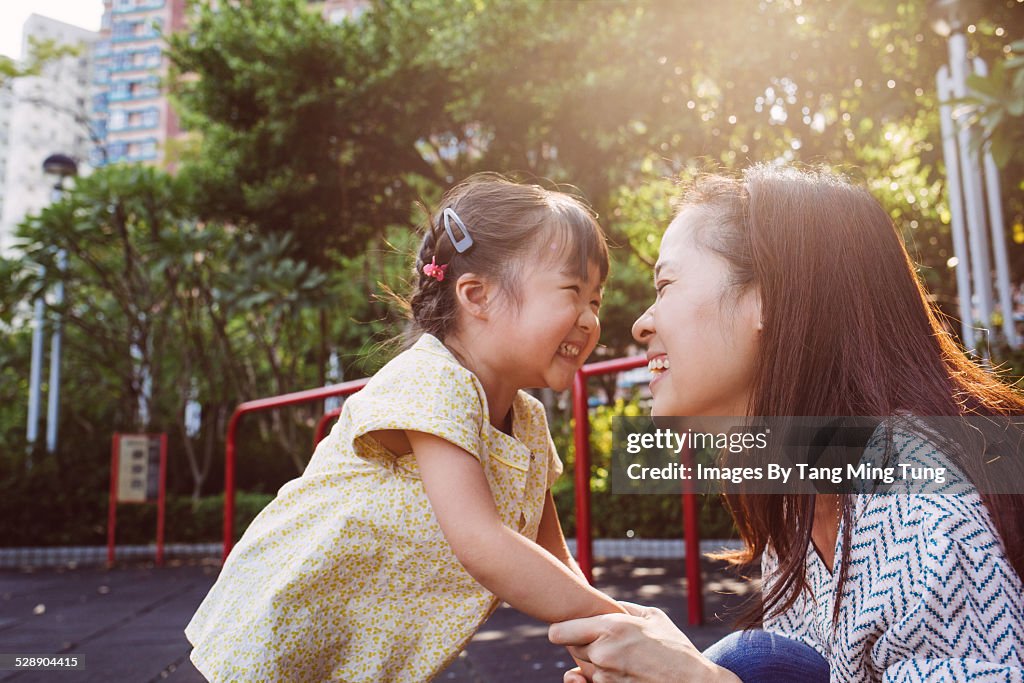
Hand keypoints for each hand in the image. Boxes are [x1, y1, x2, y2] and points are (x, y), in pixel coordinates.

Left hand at [549, 602, 739, 682]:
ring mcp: (605, 679)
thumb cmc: (675, 647)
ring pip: (582, 668)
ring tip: (623, 658)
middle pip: (570, 649)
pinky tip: (620, 672)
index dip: (562, 630)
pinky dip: (600, 679)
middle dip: (583, 644)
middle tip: (607, 642)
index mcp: (610, 628)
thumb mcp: (651, 616)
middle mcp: (602, 654)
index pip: (558, 633)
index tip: (570, 629)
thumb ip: (619, 607)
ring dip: (594, 663)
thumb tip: (597, 601)